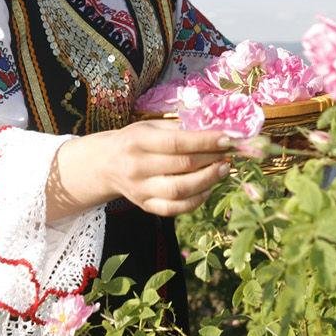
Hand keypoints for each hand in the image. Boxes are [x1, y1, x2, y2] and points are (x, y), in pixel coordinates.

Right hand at [53, 119, 231, 218]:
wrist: (106, 164)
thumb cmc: (135, 140)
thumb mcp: (151, 126)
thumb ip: (181, 128)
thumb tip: (217, 129)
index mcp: (138, 141)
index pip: (178, 142)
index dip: (206, 141)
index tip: (228, 139)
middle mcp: (137, 167)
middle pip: (182, 166)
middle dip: (212, 159)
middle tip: (229, 154)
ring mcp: (140, 190)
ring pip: (180, 191)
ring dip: (208, 180)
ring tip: (223, 169)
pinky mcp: (145, 206)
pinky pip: (175, 209)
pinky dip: (196, 200)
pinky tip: (208, 188)